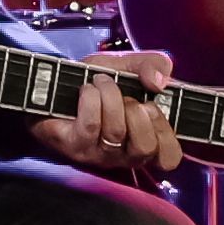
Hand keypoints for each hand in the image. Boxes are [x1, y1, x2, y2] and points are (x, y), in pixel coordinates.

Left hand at [30, 49, 180, 170]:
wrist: (54, 82)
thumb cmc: (97, 80)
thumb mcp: (130, 65)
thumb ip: (154, 65)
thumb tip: (159, 81)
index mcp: (144, 139)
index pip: (169, 158)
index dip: (166, 132)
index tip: (151, 107)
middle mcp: (123, 154)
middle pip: (145, 147)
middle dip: (137, 112)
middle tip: (125, 96)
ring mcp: (98, 154)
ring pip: (116, 132)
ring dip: (110, 96)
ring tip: (100, 82)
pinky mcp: (74, 147)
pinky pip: (91, 125)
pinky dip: (91, 99)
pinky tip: (86, 89)